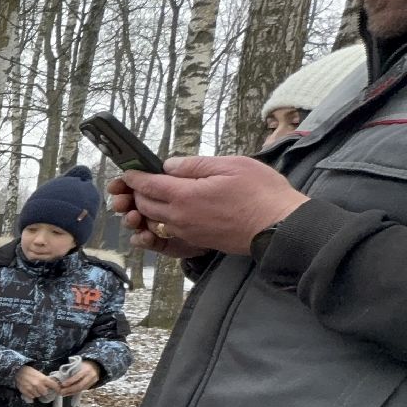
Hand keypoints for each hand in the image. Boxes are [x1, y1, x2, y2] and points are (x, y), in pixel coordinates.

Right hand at [16, 366, 60, 400]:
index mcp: (43, 379)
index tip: (58, 391)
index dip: (57, 389)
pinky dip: (31, 394)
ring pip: (38, 395)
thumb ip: (44, 379)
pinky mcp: (25, 392)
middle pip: (45, 393)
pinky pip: (31, 397)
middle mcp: (38, 385)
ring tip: (34, 388)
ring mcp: (31, 389)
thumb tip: (50, 384)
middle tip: (41, 388)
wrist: (17, 371)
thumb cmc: (28, 371)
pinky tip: (30, 390)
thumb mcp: (38, 373)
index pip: (53, 386)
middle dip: (44, 391)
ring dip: (37, 393)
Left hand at [57, 359, 102, 396]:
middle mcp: (90, 376)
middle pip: (80, 385)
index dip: (70, 381)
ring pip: (81, 389)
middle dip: (70, 389)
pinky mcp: (91, 386)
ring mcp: (91, 382)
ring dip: (71, 392)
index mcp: (86, 370)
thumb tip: (60, 375)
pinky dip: (74, 392)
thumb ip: (72, 370)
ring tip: (63, 394)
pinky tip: (68, 393)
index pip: (78, 376)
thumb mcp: (79, 364)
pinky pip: (82, 390)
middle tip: (61, 392)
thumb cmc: (83, 365)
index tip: (62, 384)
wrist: (96, 366)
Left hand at [114, 157, 308, 256]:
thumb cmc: (261, 193)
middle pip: (146, 205)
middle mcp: (180, 217)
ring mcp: (187, 232)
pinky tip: (164, 216)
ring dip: (145, 211)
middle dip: (136, 194)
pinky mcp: (197, 241)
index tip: (128, 172)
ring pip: (154, 222)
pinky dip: (159, 225)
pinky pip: (168, 234)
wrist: (278, 226)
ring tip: (145, 200)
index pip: (148, 185)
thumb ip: (195, 165)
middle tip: (134, 185)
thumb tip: (169, 165)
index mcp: (184, 196)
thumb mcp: (230, 165)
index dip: (135, 177)